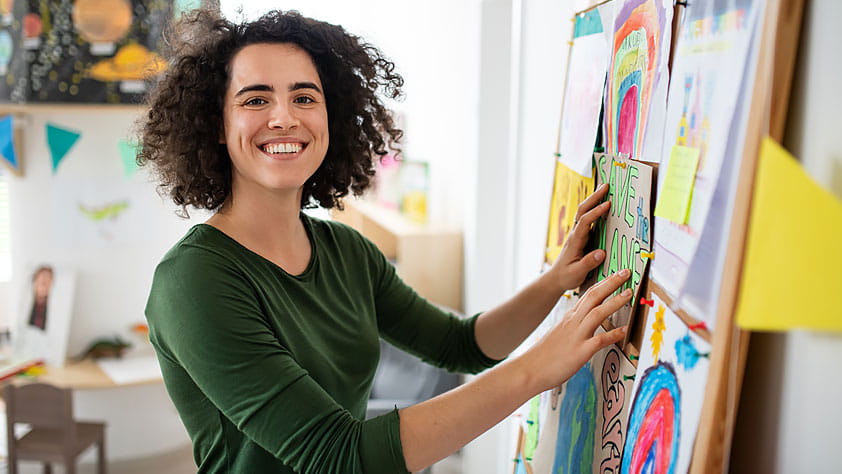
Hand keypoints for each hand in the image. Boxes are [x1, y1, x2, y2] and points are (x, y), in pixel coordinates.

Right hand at [517, 269, 631, 392]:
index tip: (616, 274)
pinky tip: (624, 330)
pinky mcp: (579, 352)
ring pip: (597, 313)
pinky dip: (612, 334)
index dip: (603, 282)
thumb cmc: (544, 354)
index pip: (588, 294)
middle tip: (626, 272)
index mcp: (569, 317)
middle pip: (593, 297)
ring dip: (614, 302)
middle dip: (611, 283)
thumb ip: (574, 325)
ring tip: (629, 293)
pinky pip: (598, 341)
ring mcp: (576, 336)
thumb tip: (586, 320)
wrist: (529, 369)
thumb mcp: (560, 333)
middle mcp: (573, 323)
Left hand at [550, 183, 610, 290]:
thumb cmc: (566, 276)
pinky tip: (603, 205)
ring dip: (594, 199)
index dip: (596, 212)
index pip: (585, 221)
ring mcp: (578, 233)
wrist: (556, 278)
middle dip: (594, 197)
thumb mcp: (577, 273)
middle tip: (606, 186)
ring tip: (605, 189)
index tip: (607, 205)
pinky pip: (588, 218)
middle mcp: (576, 233)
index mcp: (575, 240)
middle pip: (583, 210)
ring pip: (584, 212)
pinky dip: (595, 209)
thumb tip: (601, 253)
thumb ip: (588, 263)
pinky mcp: (581, 236)